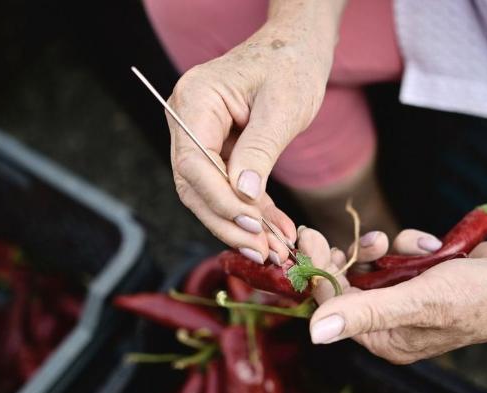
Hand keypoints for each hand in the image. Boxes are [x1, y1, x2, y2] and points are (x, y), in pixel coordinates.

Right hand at [167, 12, 337, 262]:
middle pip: (196, 186)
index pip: (194, 163)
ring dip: (242, 225)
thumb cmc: (292, 64)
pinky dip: (253, 211)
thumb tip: (243, 194)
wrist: (298, 48)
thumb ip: (260, 149)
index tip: (253, 225)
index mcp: (195, 100)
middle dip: (230, 223)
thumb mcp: (283, 106)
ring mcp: (202, 135)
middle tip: (264, 252)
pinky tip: (277, 231)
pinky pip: (230, 188)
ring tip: (274, 250)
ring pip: (211, 194)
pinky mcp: (220, 149)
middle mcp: (188, 119)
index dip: (220, 201)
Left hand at [299, 229, 486, 364]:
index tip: (307, 238)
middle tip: (337, 231)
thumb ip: (366, 313)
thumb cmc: (483, 297)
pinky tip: (436, 244)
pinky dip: (414, 243)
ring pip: (376, 263)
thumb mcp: (420, 302)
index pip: (336, 308)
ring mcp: (412, 296)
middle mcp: (396, 322)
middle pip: (351, 284)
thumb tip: (315, 333)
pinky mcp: (427, 274)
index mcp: (389, 340)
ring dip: (390, 247)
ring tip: (416, 245)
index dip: (319, 274)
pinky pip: (402, 252)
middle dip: (351, 256)